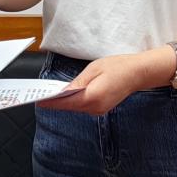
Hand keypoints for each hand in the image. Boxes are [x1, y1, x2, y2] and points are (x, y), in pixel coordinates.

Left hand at [37, 50, 164, 115]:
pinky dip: (73, 102)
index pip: (66, 102)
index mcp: (93, 97)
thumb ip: (78, 82)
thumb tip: (63, 91)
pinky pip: (83, 106)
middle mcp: (95, 108)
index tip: (38, 101)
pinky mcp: (101, 109)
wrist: (138, 73)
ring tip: (50, 95)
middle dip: (55, 102)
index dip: (51, 102)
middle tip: (39, 96)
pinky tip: (66, 95)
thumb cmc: (118, 66)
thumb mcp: (94, 69)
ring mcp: (99, 110)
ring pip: (76, 107)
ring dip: (64, 102)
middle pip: (70, 107)